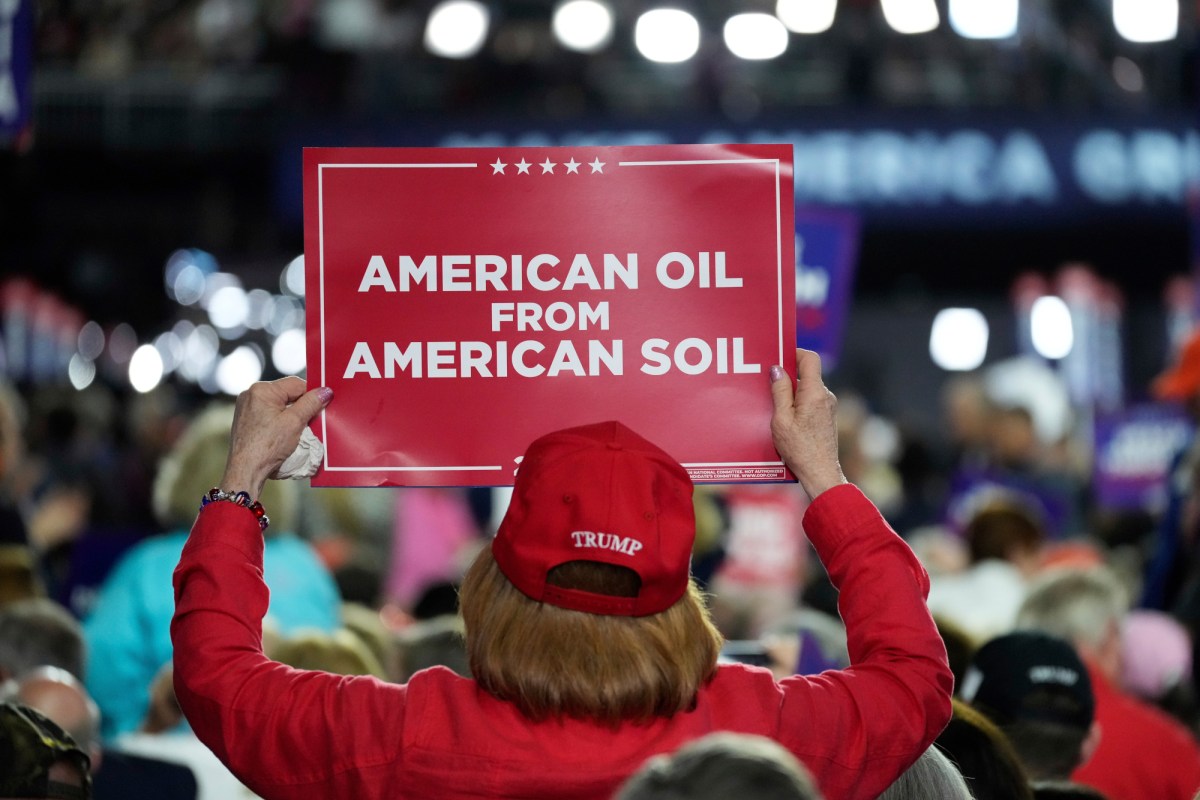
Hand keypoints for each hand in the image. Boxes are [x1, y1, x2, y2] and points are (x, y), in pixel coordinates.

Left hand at [221, 378, 331, 498]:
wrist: (245, 470)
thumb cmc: (267, 447)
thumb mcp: (294, 423)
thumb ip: (311, 404)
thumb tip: (325, 391)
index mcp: (261, 390)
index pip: (296, 384)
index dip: (311, 395)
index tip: (323, 406)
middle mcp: (251, 394)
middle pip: (286, 393)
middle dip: (301, 406)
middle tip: (311, 420)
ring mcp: (246, 407)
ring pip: (278, 404)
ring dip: (291, 414)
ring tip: (298, 429)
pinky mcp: (245, 420)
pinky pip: (269, 413)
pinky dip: (280, 420)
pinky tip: (284, 433)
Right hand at [769, 348, 845, 500]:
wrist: (820, 472)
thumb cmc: (799, 449)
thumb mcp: (781, 419)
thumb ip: (780, 391)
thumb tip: (778, 369)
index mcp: (814, 393)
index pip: (810, 358)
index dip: (794, 353)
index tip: (778, 357)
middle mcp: (825, 396)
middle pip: (807, 374)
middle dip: (787, 376)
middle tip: (768, 384)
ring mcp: (828, 406)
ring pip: (807, 389)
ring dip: (791, 393)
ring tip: (773, 406)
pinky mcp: (826, 416)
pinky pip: (810, 401)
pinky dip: (797, 404)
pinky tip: (785, 418)